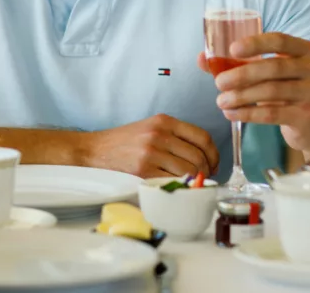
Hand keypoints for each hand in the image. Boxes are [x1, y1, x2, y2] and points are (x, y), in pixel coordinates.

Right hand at [83, 114, 219, 178]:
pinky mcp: (143, 171)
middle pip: (198, 156)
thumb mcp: (151, 127)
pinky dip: (181, 187)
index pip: (202, 137)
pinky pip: (173, 181)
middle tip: (205, 178)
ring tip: (192, 184)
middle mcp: (159, 135)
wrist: (95, 150)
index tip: (214, 164)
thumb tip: (204, 155)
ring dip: (196, 181)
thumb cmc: (125, 141)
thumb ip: (175, 135)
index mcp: (164, 121)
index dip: (214, 154)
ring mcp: (151, 153)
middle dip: (207, 171)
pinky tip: (178, 188)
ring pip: (189, 171)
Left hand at [199, 33, 309, 154]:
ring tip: (221, 101)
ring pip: (271, 92)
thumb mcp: (268, 73)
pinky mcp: (309, 117)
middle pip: (273, 68)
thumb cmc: (286, 91)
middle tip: (218, 82)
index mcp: (304, 49)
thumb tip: (202, 59)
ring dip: (241, 96)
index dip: (255, 44)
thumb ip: (238, 64)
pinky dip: (248, 113)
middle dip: (241, 74)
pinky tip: (231, 114)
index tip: (232, 49)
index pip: (280, 40)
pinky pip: (272, 114)